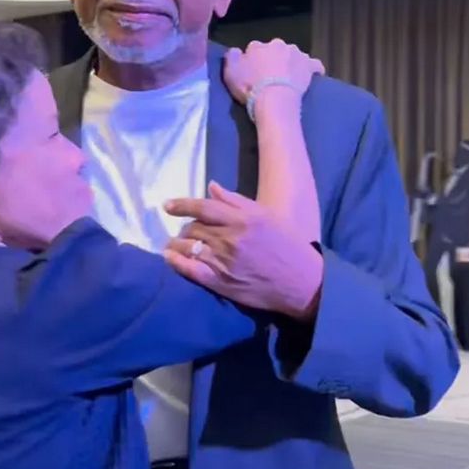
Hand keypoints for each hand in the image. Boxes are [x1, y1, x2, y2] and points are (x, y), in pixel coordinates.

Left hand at [164, 182, 323, 319]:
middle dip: (185, 227)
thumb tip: (211, 186)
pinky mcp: (220, 282)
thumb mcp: (265, 216)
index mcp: (243, 219)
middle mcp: (230, 239)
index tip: (167, 205)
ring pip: (189, 247)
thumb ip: (236, 200)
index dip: (182, 205)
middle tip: (184, 230)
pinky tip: (169, 257)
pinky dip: (176, 262)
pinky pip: (190, 270)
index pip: (204, 207)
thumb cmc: (286, 245)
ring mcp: (224, 262)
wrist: (301, 282)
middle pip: (194, 228)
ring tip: (174, 244)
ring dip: (177, 243)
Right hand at [224, 39, 323, 106]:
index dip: (254, 60)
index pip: (254, 49)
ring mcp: (296, 54)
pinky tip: (312, 75)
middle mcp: (277, 45)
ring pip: (293, 55)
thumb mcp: (230, 74)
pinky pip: (314, 65)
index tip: (253, 72)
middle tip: (271, 77)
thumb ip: (231, 58)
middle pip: (275, 50)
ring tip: (289, 78)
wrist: (274, 99)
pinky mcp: (309, 66)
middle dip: (274, 59)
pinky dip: (313, 69)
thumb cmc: (250, 88)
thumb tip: (236, 51)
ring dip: (291, 63)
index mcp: (258, 46)